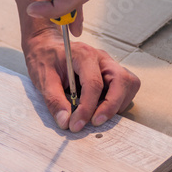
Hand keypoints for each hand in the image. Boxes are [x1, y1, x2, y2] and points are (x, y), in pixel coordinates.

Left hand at [23, 30, 140, 131]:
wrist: (46, 47)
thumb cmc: (45, 59)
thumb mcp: (43, 79)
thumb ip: (54, 100)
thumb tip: (65, 121)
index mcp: (84, 55)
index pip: (94, 83)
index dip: (88, 107)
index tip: (77, 124)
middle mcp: (102, 58)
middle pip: (122, 81)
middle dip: (111, 106)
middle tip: (95, 122)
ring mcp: (109, 65)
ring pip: (128, 84)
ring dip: (116, 104)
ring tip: (96, 115)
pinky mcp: (112, 73)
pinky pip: (125, 88)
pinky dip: (117, 102)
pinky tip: (99, 108)